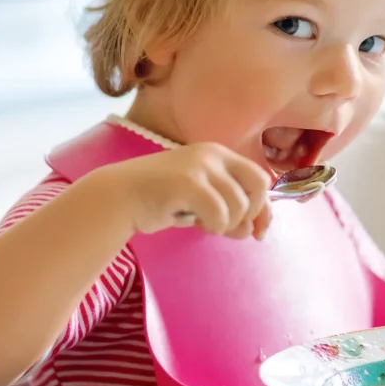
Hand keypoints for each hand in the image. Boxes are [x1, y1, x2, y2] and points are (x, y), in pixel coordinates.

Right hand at [106, 143, 272, 238]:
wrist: (120, 196)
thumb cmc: (161, 200)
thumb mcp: (202, 201)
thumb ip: (230, 209)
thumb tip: (256, 230)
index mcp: (219, 154)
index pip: (260, 178)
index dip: (264, 208)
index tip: (259, 231)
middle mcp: (213, 154)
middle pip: (258, 186)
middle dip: (250, 213)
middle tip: (228, 227)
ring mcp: (201, 166)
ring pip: (239, 206)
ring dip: (225, 224)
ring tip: (202, 223)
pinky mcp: (188, 182)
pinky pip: (220, 214)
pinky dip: (212, 226)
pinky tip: (195, 224)